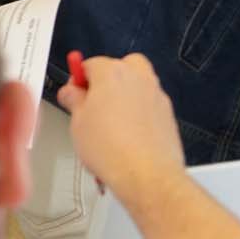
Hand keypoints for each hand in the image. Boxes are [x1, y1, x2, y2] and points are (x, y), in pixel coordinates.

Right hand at [58, 54, 185, 209]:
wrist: (146, 174)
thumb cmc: (113, 149)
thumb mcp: (77, 122)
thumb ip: (74, 101)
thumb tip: (71, 93)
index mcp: (113, 73)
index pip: (91, 64)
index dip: (79, 80)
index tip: (73, 94)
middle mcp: (139, 78)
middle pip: (121, 67)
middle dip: (107, 81)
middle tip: (92, 103)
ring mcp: (157, 95)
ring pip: (138, 85)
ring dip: (124, 96)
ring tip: (108, 122)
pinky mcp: (167, 114)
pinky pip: (149, 105)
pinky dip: (139, 113)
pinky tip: (126, 133)